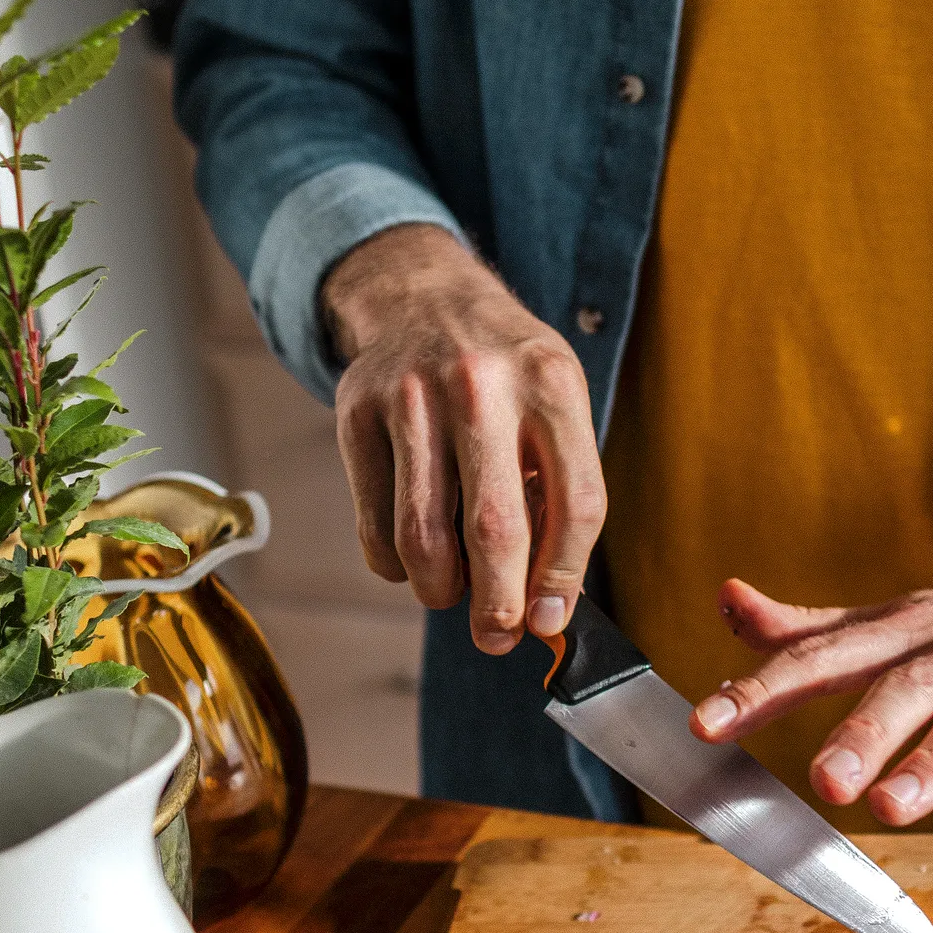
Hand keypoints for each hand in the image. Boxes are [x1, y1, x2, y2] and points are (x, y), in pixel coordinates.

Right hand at [325, 224, 606, 653]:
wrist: (422, 296)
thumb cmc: (505, 372)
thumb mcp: (555, 406)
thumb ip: (560, 493)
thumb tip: (549, 606)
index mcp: (552, 382)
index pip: (575, 502)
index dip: (565, 577)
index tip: (551, 620)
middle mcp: (482, 384)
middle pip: (495, 528)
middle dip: (499, 605)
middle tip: (497, 636)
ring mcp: (412, 397)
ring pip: (423, 537)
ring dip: (441, 590)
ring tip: (452, 591)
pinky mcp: (356, 413)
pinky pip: (375, 526)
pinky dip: (395, 565)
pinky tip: (413, 557)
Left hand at [689, 573, 932, 849]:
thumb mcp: (891, 620)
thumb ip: (808, 629)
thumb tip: (727, 602)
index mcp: (901, 631)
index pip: (823, 655)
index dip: (762, 688)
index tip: (706, 723)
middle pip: (904, 688)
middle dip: (862, 733)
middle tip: (820, 781)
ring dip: (932, 765)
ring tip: (888, 806)